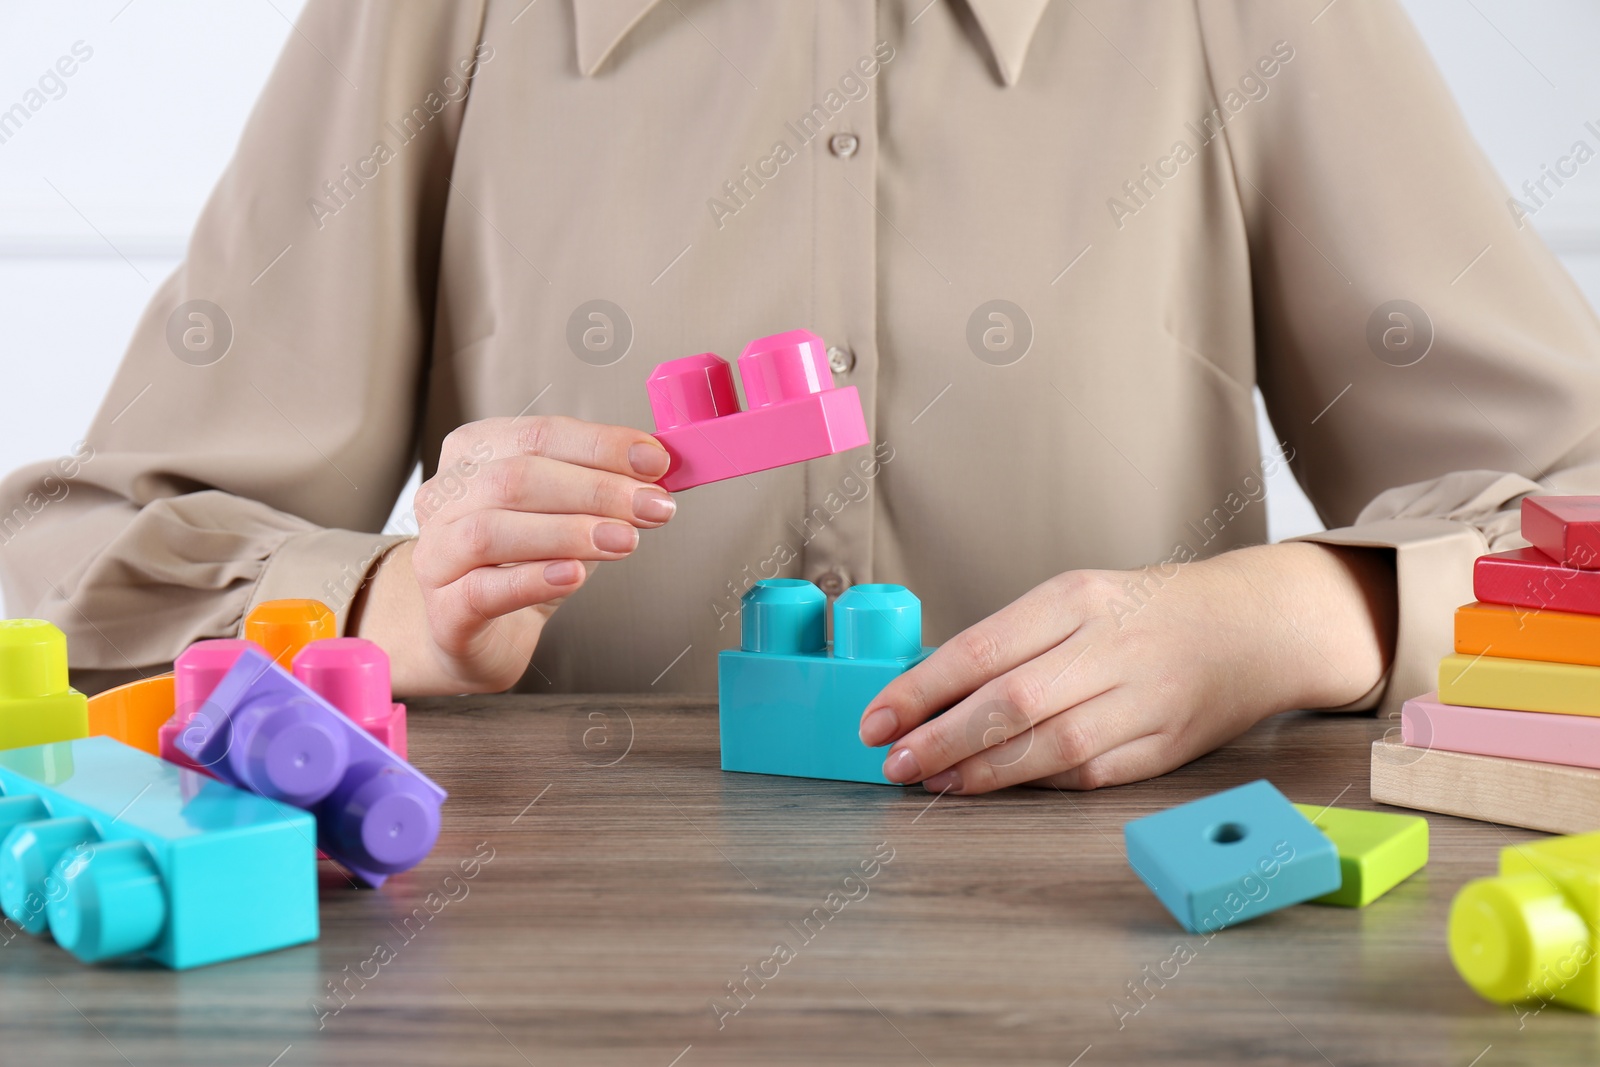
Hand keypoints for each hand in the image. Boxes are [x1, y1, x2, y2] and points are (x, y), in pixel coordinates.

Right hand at [352, 416, 675, 694]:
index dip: (601, 445)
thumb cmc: (524, 563)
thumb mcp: (567, 512)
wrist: (481, 634)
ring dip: (568, 532)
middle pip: (517, 478)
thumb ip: (604, 486)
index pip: (539, 434)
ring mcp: (437, 554)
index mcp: (474, 454)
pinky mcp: (444, 610)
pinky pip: (483, 589)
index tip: (655, 460)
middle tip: (652, 506)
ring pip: (491, 531)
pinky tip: (574, 575)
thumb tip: (659, 468)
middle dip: (596, 489)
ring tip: (625, 541)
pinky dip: (533, 579)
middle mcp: (445, 498)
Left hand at [857, 543, 1396, 792]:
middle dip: (940, 738)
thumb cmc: (1144, 611)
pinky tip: (994, 787)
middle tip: (892, 762)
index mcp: (1077, 598)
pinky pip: (1089, 773)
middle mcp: (1111, 645)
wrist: (1252, 626)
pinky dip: (1036, 783)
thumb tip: (925, 694)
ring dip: (981, 772)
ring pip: (1049, 746)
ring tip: (933, 780)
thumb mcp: (1076, 600)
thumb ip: (1010, 642)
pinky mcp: (1167, 746)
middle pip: (1010, 701)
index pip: (982, 647)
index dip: (921, 690)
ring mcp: (1145, 698)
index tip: (875, 720)